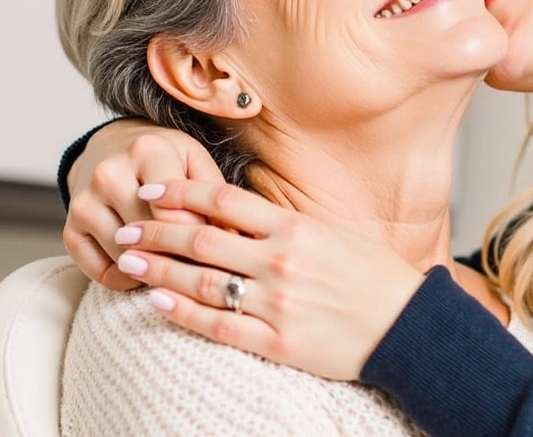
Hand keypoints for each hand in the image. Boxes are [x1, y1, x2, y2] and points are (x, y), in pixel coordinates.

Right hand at [64, 119, 222, 288]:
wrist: (113, 148)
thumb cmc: (165, 160)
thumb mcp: (196, 161)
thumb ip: (215, 195)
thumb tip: (235, 242)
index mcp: (147, 150)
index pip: (175, 212)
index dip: (199, 238)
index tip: (217, 250)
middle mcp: (108, 173)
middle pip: (150, 237)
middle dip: (180, 257)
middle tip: (202, 269)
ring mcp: (83, 202)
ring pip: (126, 259)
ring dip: (154, 270)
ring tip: (175, 266)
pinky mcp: (70, 229)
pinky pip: (101, 273)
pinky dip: (126, 280)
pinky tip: (145, 269)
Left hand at [111, 180, 427, 380]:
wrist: (408, 326)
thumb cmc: (374, 277)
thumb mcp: (333, 234)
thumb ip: (286, 225)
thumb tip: (240, 213)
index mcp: (295, 228)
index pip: (224, 200)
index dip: (182, 192)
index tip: (153, 190)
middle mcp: (281, 261)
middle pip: (202, 239)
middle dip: (156, 232)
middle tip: (124, 229)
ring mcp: (278, 302)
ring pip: (202, 282)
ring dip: (160, 270)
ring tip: (129, 262)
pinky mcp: (278, 341)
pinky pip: (220, 326)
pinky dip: (185, 313)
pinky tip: (159, 303)